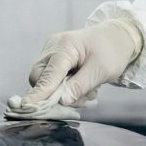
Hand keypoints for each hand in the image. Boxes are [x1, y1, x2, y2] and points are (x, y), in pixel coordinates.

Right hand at [11, 18, 143, 108]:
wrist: (117, 37)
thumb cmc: (112, 50)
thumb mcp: (101, 70)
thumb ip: (80, 86)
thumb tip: (60, 101)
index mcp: (65, 46)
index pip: (47, 74)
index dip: (39, 93)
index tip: (27, 108)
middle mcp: (52, 48)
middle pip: (40, 79)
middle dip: (58, 95)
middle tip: (83, 99)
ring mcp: (51, 53)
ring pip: (47, 83)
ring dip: (66, 93)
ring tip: (90, 90)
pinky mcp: (55, 61)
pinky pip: (53, 81)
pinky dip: (67, 88)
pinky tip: (84, 86)